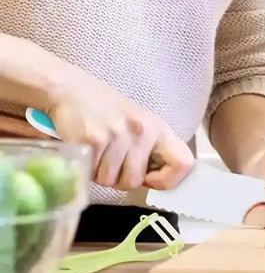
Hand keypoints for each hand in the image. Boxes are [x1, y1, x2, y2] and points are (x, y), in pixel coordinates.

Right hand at [48, 70, 193, 191]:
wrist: (72, 90)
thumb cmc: (107, 112)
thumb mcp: (139, 125)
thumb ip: (149, 151)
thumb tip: (156, 182)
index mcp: (159, 128)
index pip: (184, 163)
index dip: (168, 180)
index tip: (149, 178)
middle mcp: (142, 131)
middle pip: (135, 181)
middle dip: (118, 179)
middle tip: (110, 160)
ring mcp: (118, 135)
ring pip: (110, 181)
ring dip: (100, 174)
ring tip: (97, 152)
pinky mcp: (93, 140)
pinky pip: (91, 174)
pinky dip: (86, 169)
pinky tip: (85, 151)